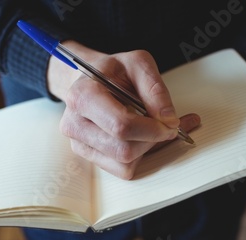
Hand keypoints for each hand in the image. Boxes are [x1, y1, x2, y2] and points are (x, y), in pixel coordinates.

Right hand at [48, 41, 200, 179]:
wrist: (88, 79)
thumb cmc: (111, 72)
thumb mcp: (137, 64)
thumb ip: (155, 89)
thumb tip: (168, 119)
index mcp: (83, 96)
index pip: (120, 125)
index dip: (152, 129)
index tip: (170, 124)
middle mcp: (74, 123)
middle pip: (123, 150)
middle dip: (151, 141)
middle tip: (164, 126)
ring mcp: (79, 143)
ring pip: (124, 163)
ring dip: (146, 149)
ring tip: (150, 129)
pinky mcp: (87, 155)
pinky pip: (121, 169)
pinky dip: (138, 157)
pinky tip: (139, 139)